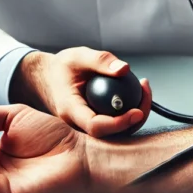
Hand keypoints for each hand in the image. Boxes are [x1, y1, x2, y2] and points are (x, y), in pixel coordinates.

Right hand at [15, 47, 152, 138]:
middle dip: (136, 118)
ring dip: (136, 114)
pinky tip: (136, 91)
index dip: (119, 123)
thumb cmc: (60, 68)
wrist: (46, 79)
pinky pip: (115, 124)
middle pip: (112, 135)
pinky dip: (129, 111)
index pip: (96, 127)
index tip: (138, 110)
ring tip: (144, 87)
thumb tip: (125, 69)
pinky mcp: (95, 124)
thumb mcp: (77, 56)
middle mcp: (78, 125)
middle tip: (146, 90)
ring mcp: (87, 128)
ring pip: (117, 132)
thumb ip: (100, 60)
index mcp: (70, 110)